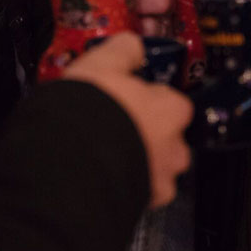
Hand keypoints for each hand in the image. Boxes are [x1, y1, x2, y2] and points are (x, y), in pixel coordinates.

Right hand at [64, 33, 191, 207]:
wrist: (75, 160)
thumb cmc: (93, 107)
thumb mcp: (103, 62)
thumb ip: (123, 50)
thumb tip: (134, 45)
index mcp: (172, 110)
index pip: (170, 102)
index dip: (147, 99)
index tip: (126, 99)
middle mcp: (176, 147)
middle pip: (166, 138)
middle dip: (146, 135)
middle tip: (114, 128)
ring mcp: (162, 180)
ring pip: (155, 169)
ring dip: (138, 162)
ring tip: (104, 155)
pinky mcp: (144, 205)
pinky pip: (138, 193)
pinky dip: (125, 185)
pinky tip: (103, 175)